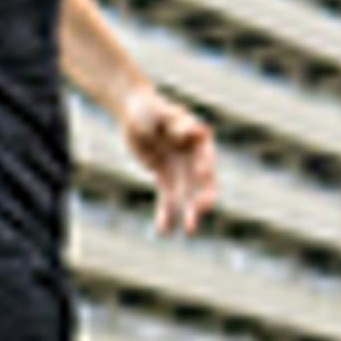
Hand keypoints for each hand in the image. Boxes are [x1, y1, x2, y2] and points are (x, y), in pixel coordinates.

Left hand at [122, 86, 217, 234]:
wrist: (134, 114)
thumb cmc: (149, 108)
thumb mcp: (160, 112)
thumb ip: (177, 123)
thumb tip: (199, 130)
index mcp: (197, 138)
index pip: (205, 155)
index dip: (206, 167)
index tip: (203, 177)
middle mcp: (193, 156)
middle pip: (201, 181)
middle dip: (202, 197)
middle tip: (201, 211)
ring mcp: (180, 169)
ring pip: (187, 195)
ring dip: (188, 213)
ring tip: (190, 232)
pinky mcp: (165, 177)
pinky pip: (168, 198)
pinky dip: (167, 214)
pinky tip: (164, 231)